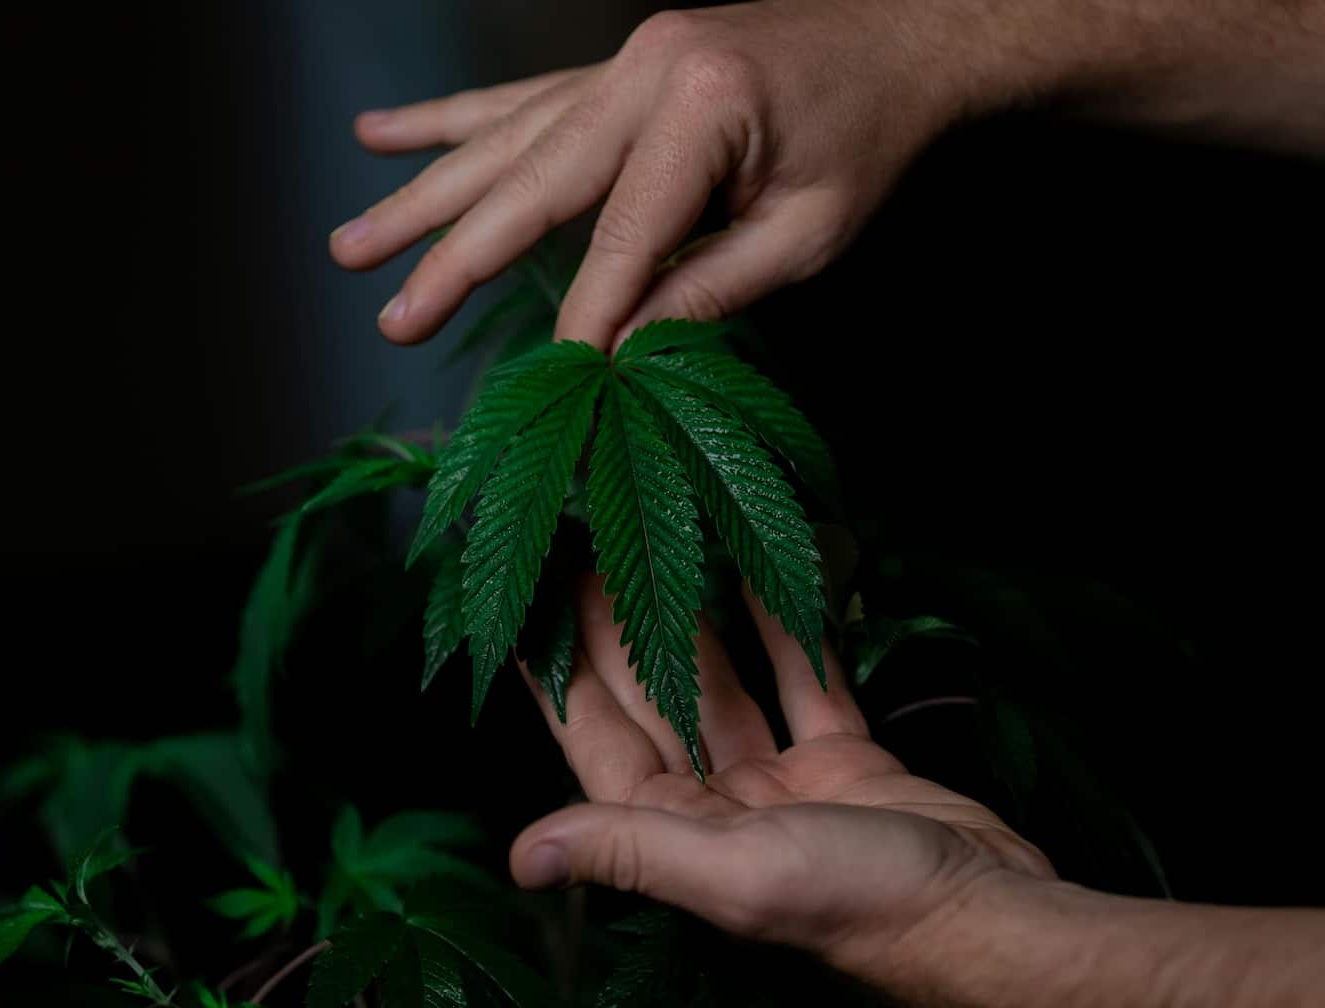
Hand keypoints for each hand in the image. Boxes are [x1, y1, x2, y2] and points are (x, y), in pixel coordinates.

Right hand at [329, 1, 988, 350]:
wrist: (898, 36)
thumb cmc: (866, 137)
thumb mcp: (810, 231)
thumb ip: (712, 285)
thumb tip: (625, 347)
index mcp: (702, 107)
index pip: (624, 235)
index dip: (588, 313)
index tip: (553, 378)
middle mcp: (643, 72)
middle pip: (528, 181)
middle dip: (454, 258)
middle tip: (393, 318)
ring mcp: (620, 62)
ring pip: (500, 138)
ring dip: (421, 195)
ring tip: (350, 245)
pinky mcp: (613, 67)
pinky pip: (515, 100)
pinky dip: (447, 121)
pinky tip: (381, 133)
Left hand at [509, 576, 1053, 983]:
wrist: (991, 918)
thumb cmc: (864, 908)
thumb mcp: (736, 874)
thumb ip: (632, 849)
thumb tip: (520, 859)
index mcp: (679, 839)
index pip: (599, 746)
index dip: (562, 683)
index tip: (528, 621)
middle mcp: (720, 812)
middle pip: (655, 705)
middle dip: (623, 634)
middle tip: (594, 556)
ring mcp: (783, 786)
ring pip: (725, 688)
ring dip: (696, 625)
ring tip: (664, 552)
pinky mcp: (846, 764)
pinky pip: (803, 684)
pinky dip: (785, 633)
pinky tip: (763, 579)